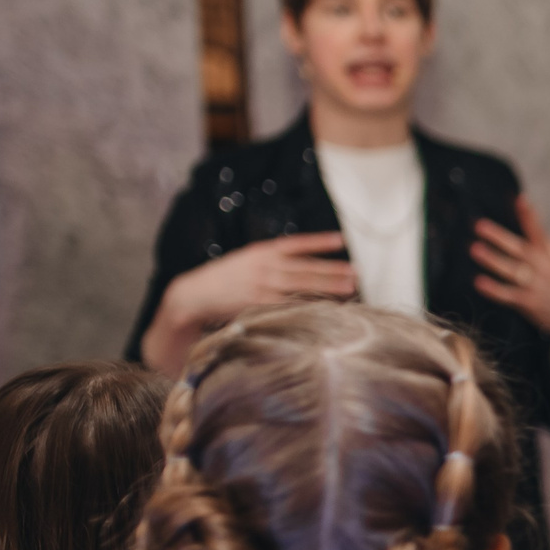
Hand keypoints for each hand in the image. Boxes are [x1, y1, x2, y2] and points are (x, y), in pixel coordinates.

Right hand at [147, 232, 355, 374]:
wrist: (193, 294)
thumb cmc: (224, 279)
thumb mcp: (246, 261)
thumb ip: (271, 261)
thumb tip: (301, 264)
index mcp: (261, 252)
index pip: (296, 244)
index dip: (319, 242)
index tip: (341, 240)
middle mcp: (264, 267)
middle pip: (305, 269)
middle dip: (332, 271)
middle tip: (356, 273)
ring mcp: (262, 287)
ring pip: (301, 288)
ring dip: (327, 289)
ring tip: (350, 290)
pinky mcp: (258, 306)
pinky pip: (289, 306)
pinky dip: (308, 307)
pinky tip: (326, 309)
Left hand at [473, 196, 549, 375]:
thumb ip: (540, 239)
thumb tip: (520, 211)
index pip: (539, 231)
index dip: (530, 215)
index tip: (521, 200)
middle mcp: (545, 267)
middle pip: (519, 249)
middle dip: (499, 237)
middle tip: (480, 226)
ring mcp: (537, 285)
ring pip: (512, 270)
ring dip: (493, 260)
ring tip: (475, 249)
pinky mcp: (530, 303)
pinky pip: (508, 295)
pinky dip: (494, 289)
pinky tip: (479, 282)